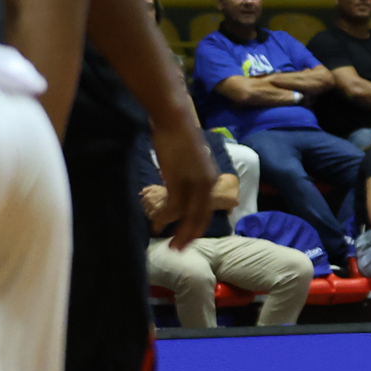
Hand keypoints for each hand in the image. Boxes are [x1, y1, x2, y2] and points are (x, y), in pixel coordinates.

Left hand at [138, 186, 168, 222]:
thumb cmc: (162, 189)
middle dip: (145, 207)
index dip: (143, 202)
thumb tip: (139, 193)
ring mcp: (153, 206)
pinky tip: (150, 217)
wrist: (170, 193)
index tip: (145, 203)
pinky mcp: (158, 210)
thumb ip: (146, 189)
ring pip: (147, 211)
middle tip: (147, 208)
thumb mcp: (154, 187)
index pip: (142, 201)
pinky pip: (152, 214)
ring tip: (148, 213)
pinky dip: (151, 216)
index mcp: (147, 196)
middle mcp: (149, 202)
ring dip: (147, 212)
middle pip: (144, 206)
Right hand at [150, 115, 216, 251]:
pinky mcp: (178, 180)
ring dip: (179, 232)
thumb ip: (189, 177)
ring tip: (171, 245)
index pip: (206, 209)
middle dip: (190, 236)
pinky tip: (158, 224)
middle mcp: (207, 183)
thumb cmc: (179, 137)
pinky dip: (166, 217)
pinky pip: (174, 206)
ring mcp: (193, 183)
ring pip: (188, 215)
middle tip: (179, 250)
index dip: (197, 227)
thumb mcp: (191, 161)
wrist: (174, 120)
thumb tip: (180, 190)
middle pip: (200, 217)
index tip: (188, 238)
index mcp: (211, 179)